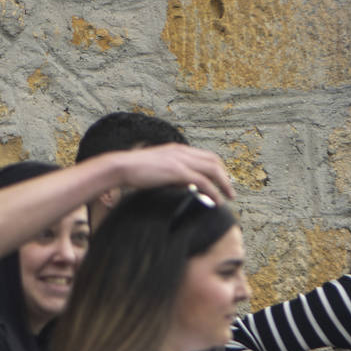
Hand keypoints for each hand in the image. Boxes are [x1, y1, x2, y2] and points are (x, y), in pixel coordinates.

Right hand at [112, 144, 234, 203]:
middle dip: (225, 176)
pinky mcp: (177, 171)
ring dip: (224, 184)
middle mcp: (182, 151)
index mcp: (177, 149)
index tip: (221, 181)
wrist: (121, 166)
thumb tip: (180, 185)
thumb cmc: (133, 170)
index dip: (217, 168)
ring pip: (212, 169)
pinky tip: (216, 201)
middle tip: (229, 191)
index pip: (205, 156)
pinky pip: (203, 182)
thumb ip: (170, 174)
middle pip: (213, 160)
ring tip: (228, 197)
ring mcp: (180, 160)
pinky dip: (213, 192)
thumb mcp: (156, 169)